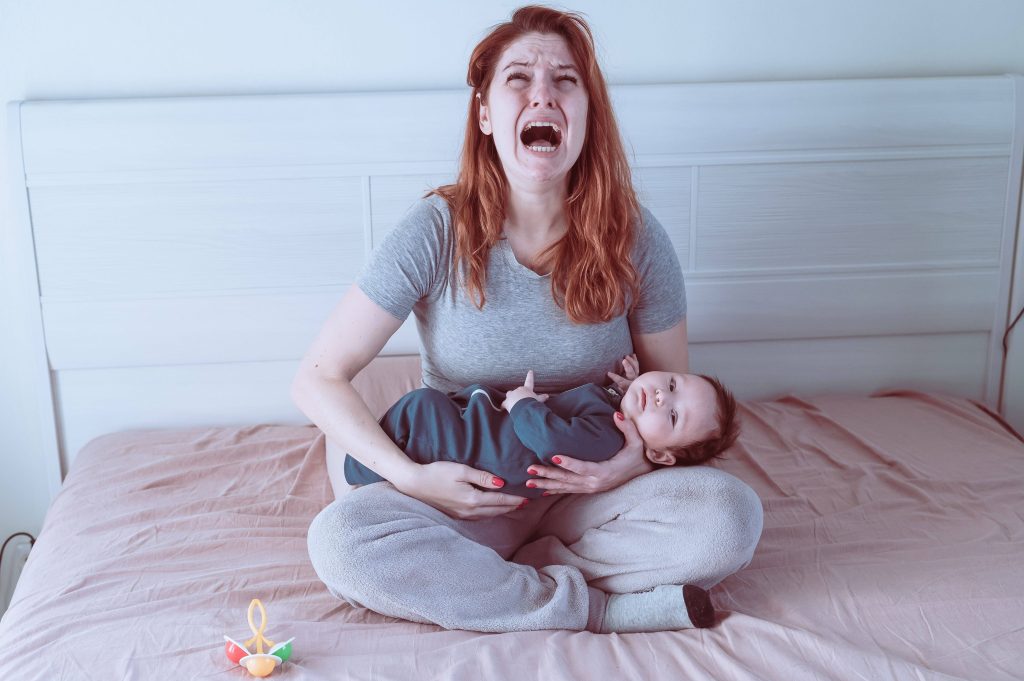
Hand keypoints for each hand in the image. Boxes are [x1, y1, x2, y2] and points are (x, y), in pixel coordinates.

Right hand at [394, 461, 527, 519]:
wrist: (415, 484)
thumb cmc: (437, 473)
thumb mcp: (461, 470)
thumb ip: (483, 477)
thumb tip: (502, 483)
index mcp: (473, 499)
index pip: (500, 500)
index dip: (515, 498)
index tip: (528, 497)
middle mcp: (470, 511)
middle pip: (497, 510)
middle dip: (513, 506)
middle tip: (527, 502)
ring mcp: (463, 515)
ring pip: (489, 515)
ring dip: (503, 511)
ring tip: (514, 505)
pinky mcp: (457, 515)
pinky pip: (480, 517)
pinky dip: (491, 513)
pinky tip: (494, 509)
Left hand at [501, 369, 549, 411]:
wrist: (523, 407)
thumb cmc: (531, 403)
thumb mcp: (538, 400)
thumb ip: (542, 398)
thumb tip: (547, 396)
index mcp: (527, 389)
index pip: (529, 381)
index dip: (530, 376)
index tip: (530, 371)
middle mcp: (518, 390)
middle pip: (518, 390)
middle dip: (519, 393)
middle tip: (522, 400)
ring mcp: (511, 395)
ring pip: (509, 394)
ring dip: (510, 397)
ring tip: (512, 402)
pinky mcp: (506, 402)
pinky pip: (504, 404)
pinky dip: (504, 406)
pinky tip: (504, 408)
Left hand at [526, 412, 654, 495]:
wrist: (640, 473)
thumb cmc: (636, 455)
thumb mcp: (636, 441)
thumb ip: (626, 427)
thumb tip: (617, 414)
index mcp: (604, 470)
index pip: (583, 467)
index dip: (569, 462)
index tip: (554, 456)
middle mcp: (595, 482)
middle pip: (568, 478)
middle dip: (547, 473)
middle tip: (530, 468)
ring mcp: (590, 487)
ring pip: (564, 486)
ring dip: (546, 484)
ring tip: (528, 482)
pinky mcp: (588, 489)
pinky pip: (568, 490)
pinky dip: (554, 490)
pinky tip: (541, 491)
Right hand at [606, 353, 639, 392]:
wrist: (631, 392)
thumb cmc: (621, 391)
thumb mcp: (616, 391)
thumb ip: (612, 387)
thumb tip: (605, 381)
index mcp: (626, 386)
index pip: (621, 381)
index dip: (615, 377)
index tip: (608, 373)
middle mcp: (632, 381)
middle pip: (631, 374)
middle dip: (628, 367)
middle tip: (623, 360)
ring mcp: (635, 376)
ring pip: (635, 368)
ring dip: (631, 361)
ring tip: (627, 356)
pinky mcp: (636, 373)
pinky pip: (637, 365)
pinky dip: (635, 360)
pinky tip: (633, 354)